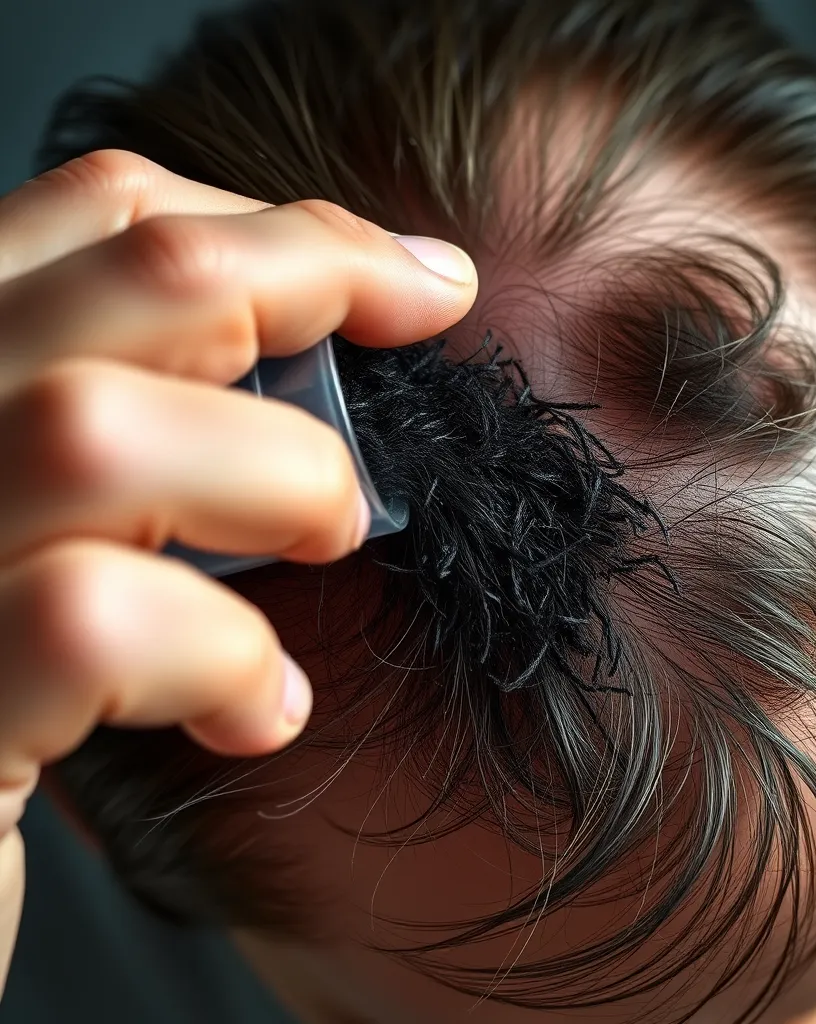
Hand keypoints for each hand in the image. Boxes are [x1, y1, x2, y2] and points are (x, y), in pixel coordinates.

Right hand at [0, 150, 477, 993]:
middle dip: (315, 285)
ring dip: (278, 474)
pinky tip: (258, 713)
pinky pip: (87, 626)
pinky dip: (219, 653)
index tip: (415, 277)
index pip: (99, 216)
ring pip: (95, 430)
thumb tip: (316, 363)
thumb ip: (150, 428)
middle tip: (421, 334)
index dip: (280, 224)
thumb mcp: (65, 515)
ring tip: (329, 535)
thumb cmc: (14, 689)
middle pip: (129, 278)